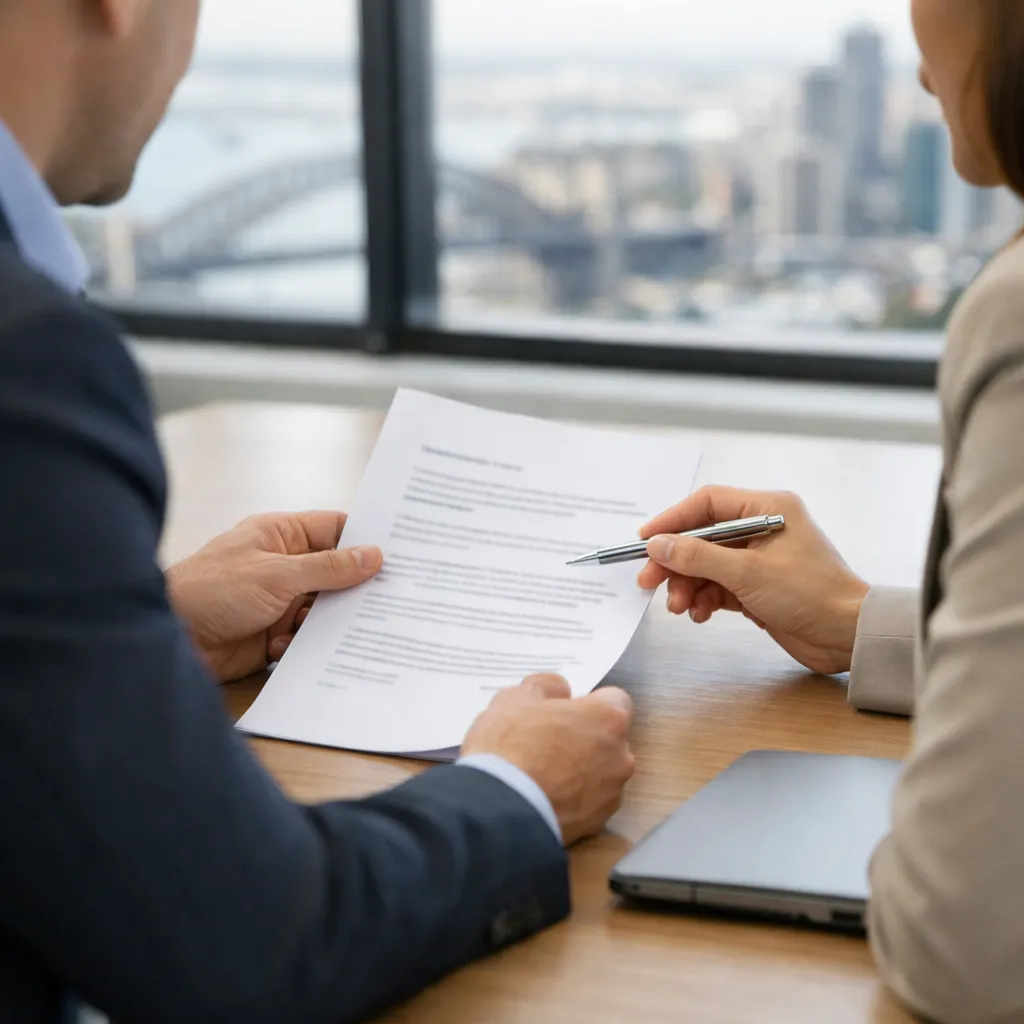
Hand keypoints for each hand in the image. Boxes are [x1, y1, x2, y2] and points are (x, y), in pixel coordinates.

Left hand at [165, 512, 381, 682]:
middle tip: (390, 597)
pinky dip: (304, 644)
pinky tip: (287, 647)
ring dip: (329, 621)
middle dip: (355, 586)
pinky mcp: (272, 633)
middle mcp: (282, 565)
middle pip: (334, 572)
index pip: (334, 529)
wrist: (166, 638)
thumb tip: (373, 555)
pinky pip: (305, 637)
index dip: (364, 539)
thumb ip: (328, 568)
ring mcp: (278, 600)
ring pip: (323, 608)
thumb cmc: (211, 590)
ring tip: (346, 629)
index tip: (400, 552)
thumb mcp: (277, 574)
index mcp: (280, 535)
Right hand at [461, 674, 634, 845]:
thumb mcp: (515, 698)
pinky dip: (572, 800)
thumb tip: (559, 690)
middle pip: (608, 739)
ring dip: (580, 771)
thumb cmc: (509, 747)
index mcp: (608, 718)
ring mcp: (611, 794)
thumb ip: (546, 686)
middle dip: (585, 738)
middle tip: (547, 742)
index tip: (565, 711)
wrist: (499, 810)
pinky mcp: (596, 824)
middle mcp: (620, 756)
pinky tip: (543, 797)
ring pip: (600, 774)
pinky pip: (588, 804)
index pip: (614, 701)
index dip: (588, 703)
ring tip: (540, 774)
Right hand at [636, 487, 869, 674]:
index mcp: (768, 508)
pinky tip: (699, 614)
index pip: (707, 503)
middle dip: (675, 561)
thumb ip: (697, 556)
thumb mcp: (747, 573)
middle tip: (649, 580)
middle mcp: (763, 528)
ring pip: (707, 565)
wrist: (849, 637)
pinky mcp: (758, 587)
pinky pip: (718, 586)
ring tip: (679, 607)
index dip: (673, 520)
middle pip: (702, 537)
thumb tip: (657, 544)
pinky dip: (704, 599)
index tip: (645, 540)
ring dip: (687, 585)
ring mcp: (760, 559)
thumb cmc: (811, 594)